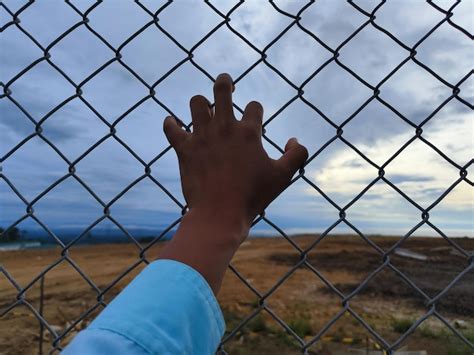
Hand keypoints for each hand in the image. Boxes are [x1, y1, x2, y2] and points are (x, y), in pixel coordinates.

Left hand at [163, 73, 307, 241]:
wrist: (220, 214)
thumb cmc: (253, 196)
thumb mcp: (283, 177)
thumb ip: (297, 155)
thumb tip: (294, 140)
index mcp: (249, 132)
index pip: (254, 107)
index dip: (256, 112)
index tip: (255, 125)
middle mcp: (224, 127)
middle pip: (222, 90)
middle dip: (225, 82)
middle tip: (226, 83)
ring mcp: (202, 136)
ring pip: (196, 102)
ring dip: (201, 103)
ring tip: (204, 109)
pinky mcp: (184, 149)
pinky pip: (171, 128)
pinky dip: (171, 124)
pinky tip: (173, 124)